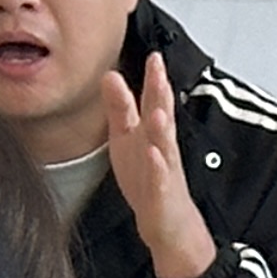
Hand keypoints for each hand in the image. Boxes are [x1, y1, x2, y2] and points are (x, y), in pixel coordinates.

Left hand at [102, 53, 219, 277]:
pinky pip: (159, 179)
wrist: (167, 222)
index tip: (153, 55)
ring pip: (164, 145)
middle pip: (162, 116)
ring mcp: (164, 170)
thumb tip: (109, 75)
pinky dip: (157, 167)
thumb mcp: (127, 138)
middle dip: (160, 93)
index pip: (154, 101)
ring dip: (160, 128)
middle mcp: (162, 147)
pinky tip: (153, 155)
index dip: (153, 79)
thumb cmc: (148, 178)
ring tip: (156, 111)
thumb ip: (120, 108)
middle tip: (159, 69)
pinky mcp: (162, 193)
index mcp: (151, 133)